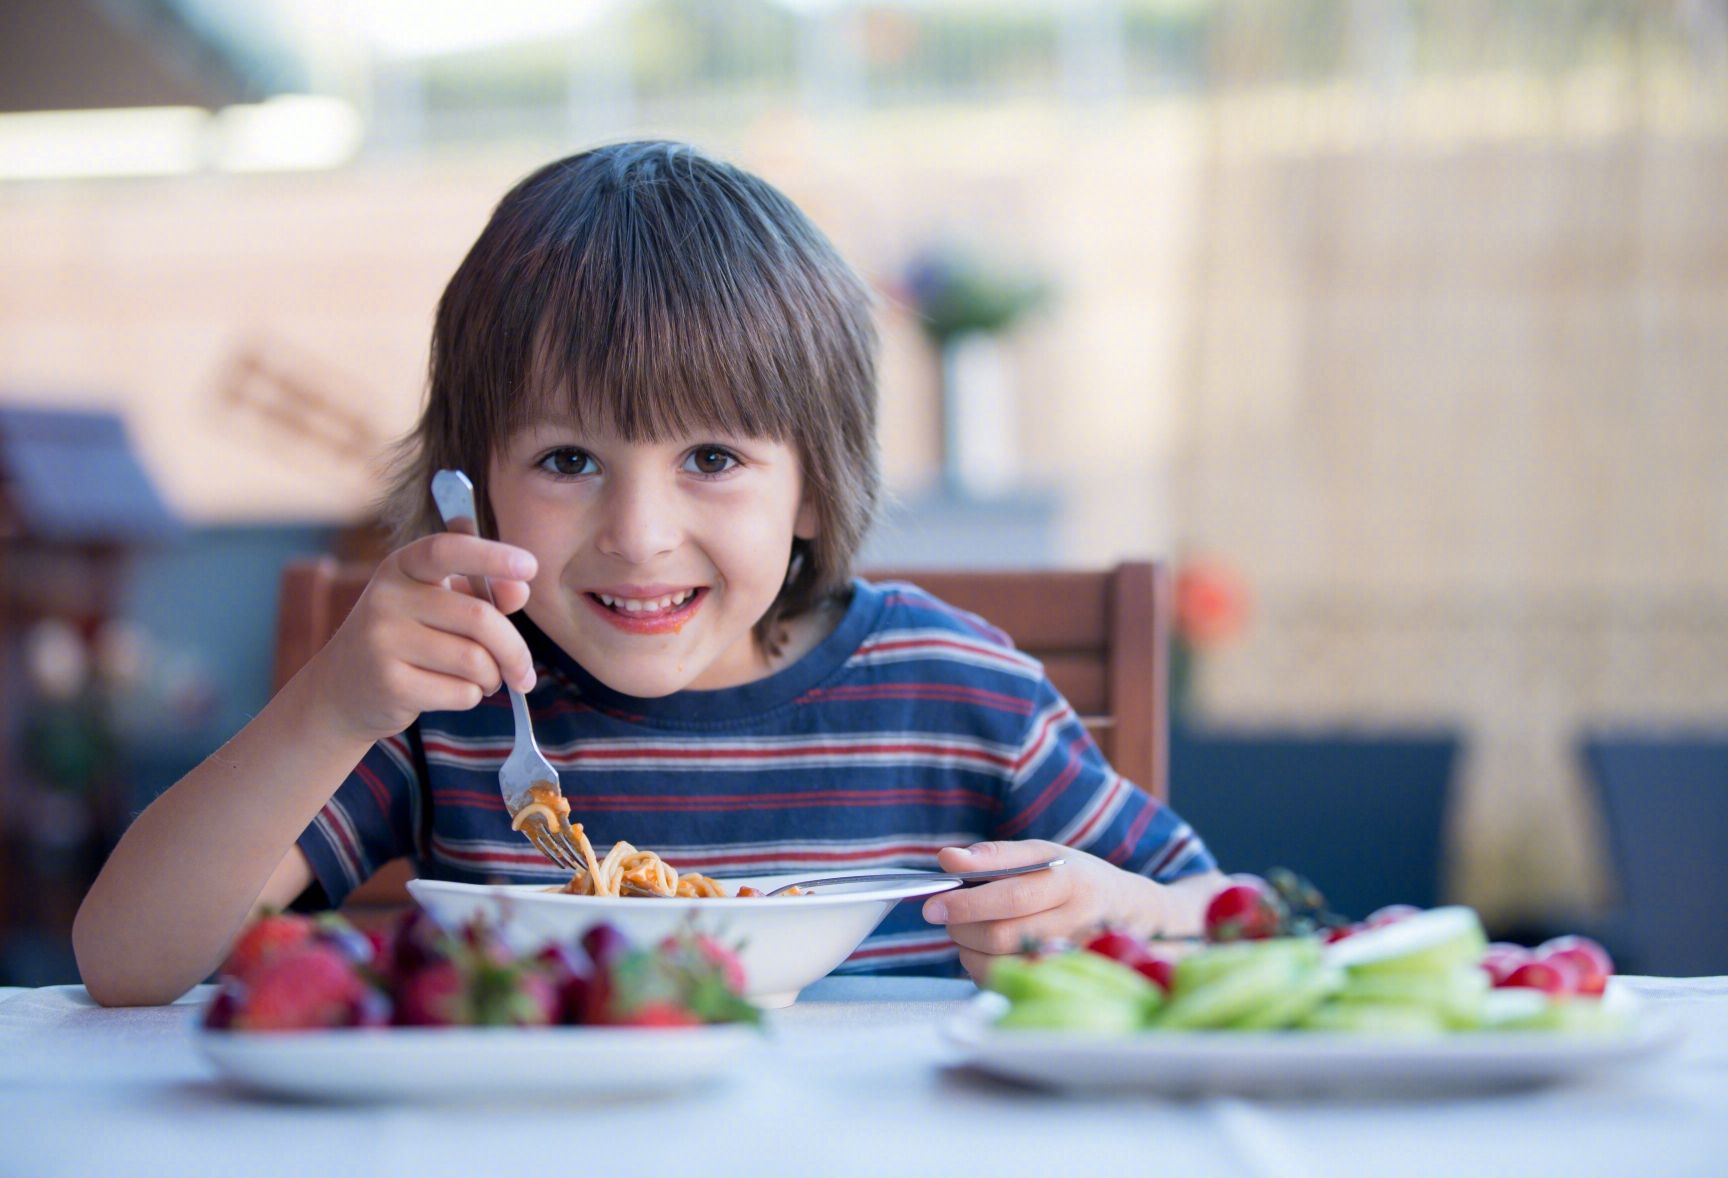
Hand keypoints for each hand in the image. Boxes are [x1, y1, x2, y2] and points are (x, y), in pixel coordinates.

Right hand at [299, 533, 538, 742]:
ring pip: (475, 660)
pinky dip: (471, 696)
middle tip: (524, 672)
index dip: (491, 556)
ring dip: (492, 677)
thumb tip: (520, 590)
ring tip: (483, 680)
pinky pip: (460, 692)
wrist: (342, 690)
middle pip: (479, 618)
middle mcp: (387, 597)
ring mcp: (382, 641)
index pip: (447, 550)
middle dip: (514, 650)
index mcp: (402, 567)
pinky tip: (454, 692)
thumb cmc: (407, 639)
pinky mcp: (389, 684)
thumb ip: (481, 594)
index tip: (530, 567)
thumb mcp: (437, 605)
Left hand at [920, 839, 1202, 983]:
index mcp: (1072, 882)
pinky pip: (1009, 984)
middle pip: (1003, 936)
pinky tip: (986, 950)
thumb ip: (994, 855)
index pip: (1012, 897)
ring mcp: (1073, 961)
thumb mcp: (1044, 853)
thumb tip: (948, 859)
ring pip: (1002, 965)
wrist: (1135, 915)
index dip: (968, 903)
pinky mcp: (1063, 984)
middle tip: (948, 914)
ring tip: (968, 929)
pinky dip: (983, 968)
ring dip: (968, 949)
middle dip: (962, 926)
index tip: (933, 904)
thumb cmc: (1079, 879)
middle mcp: (1078, 924)